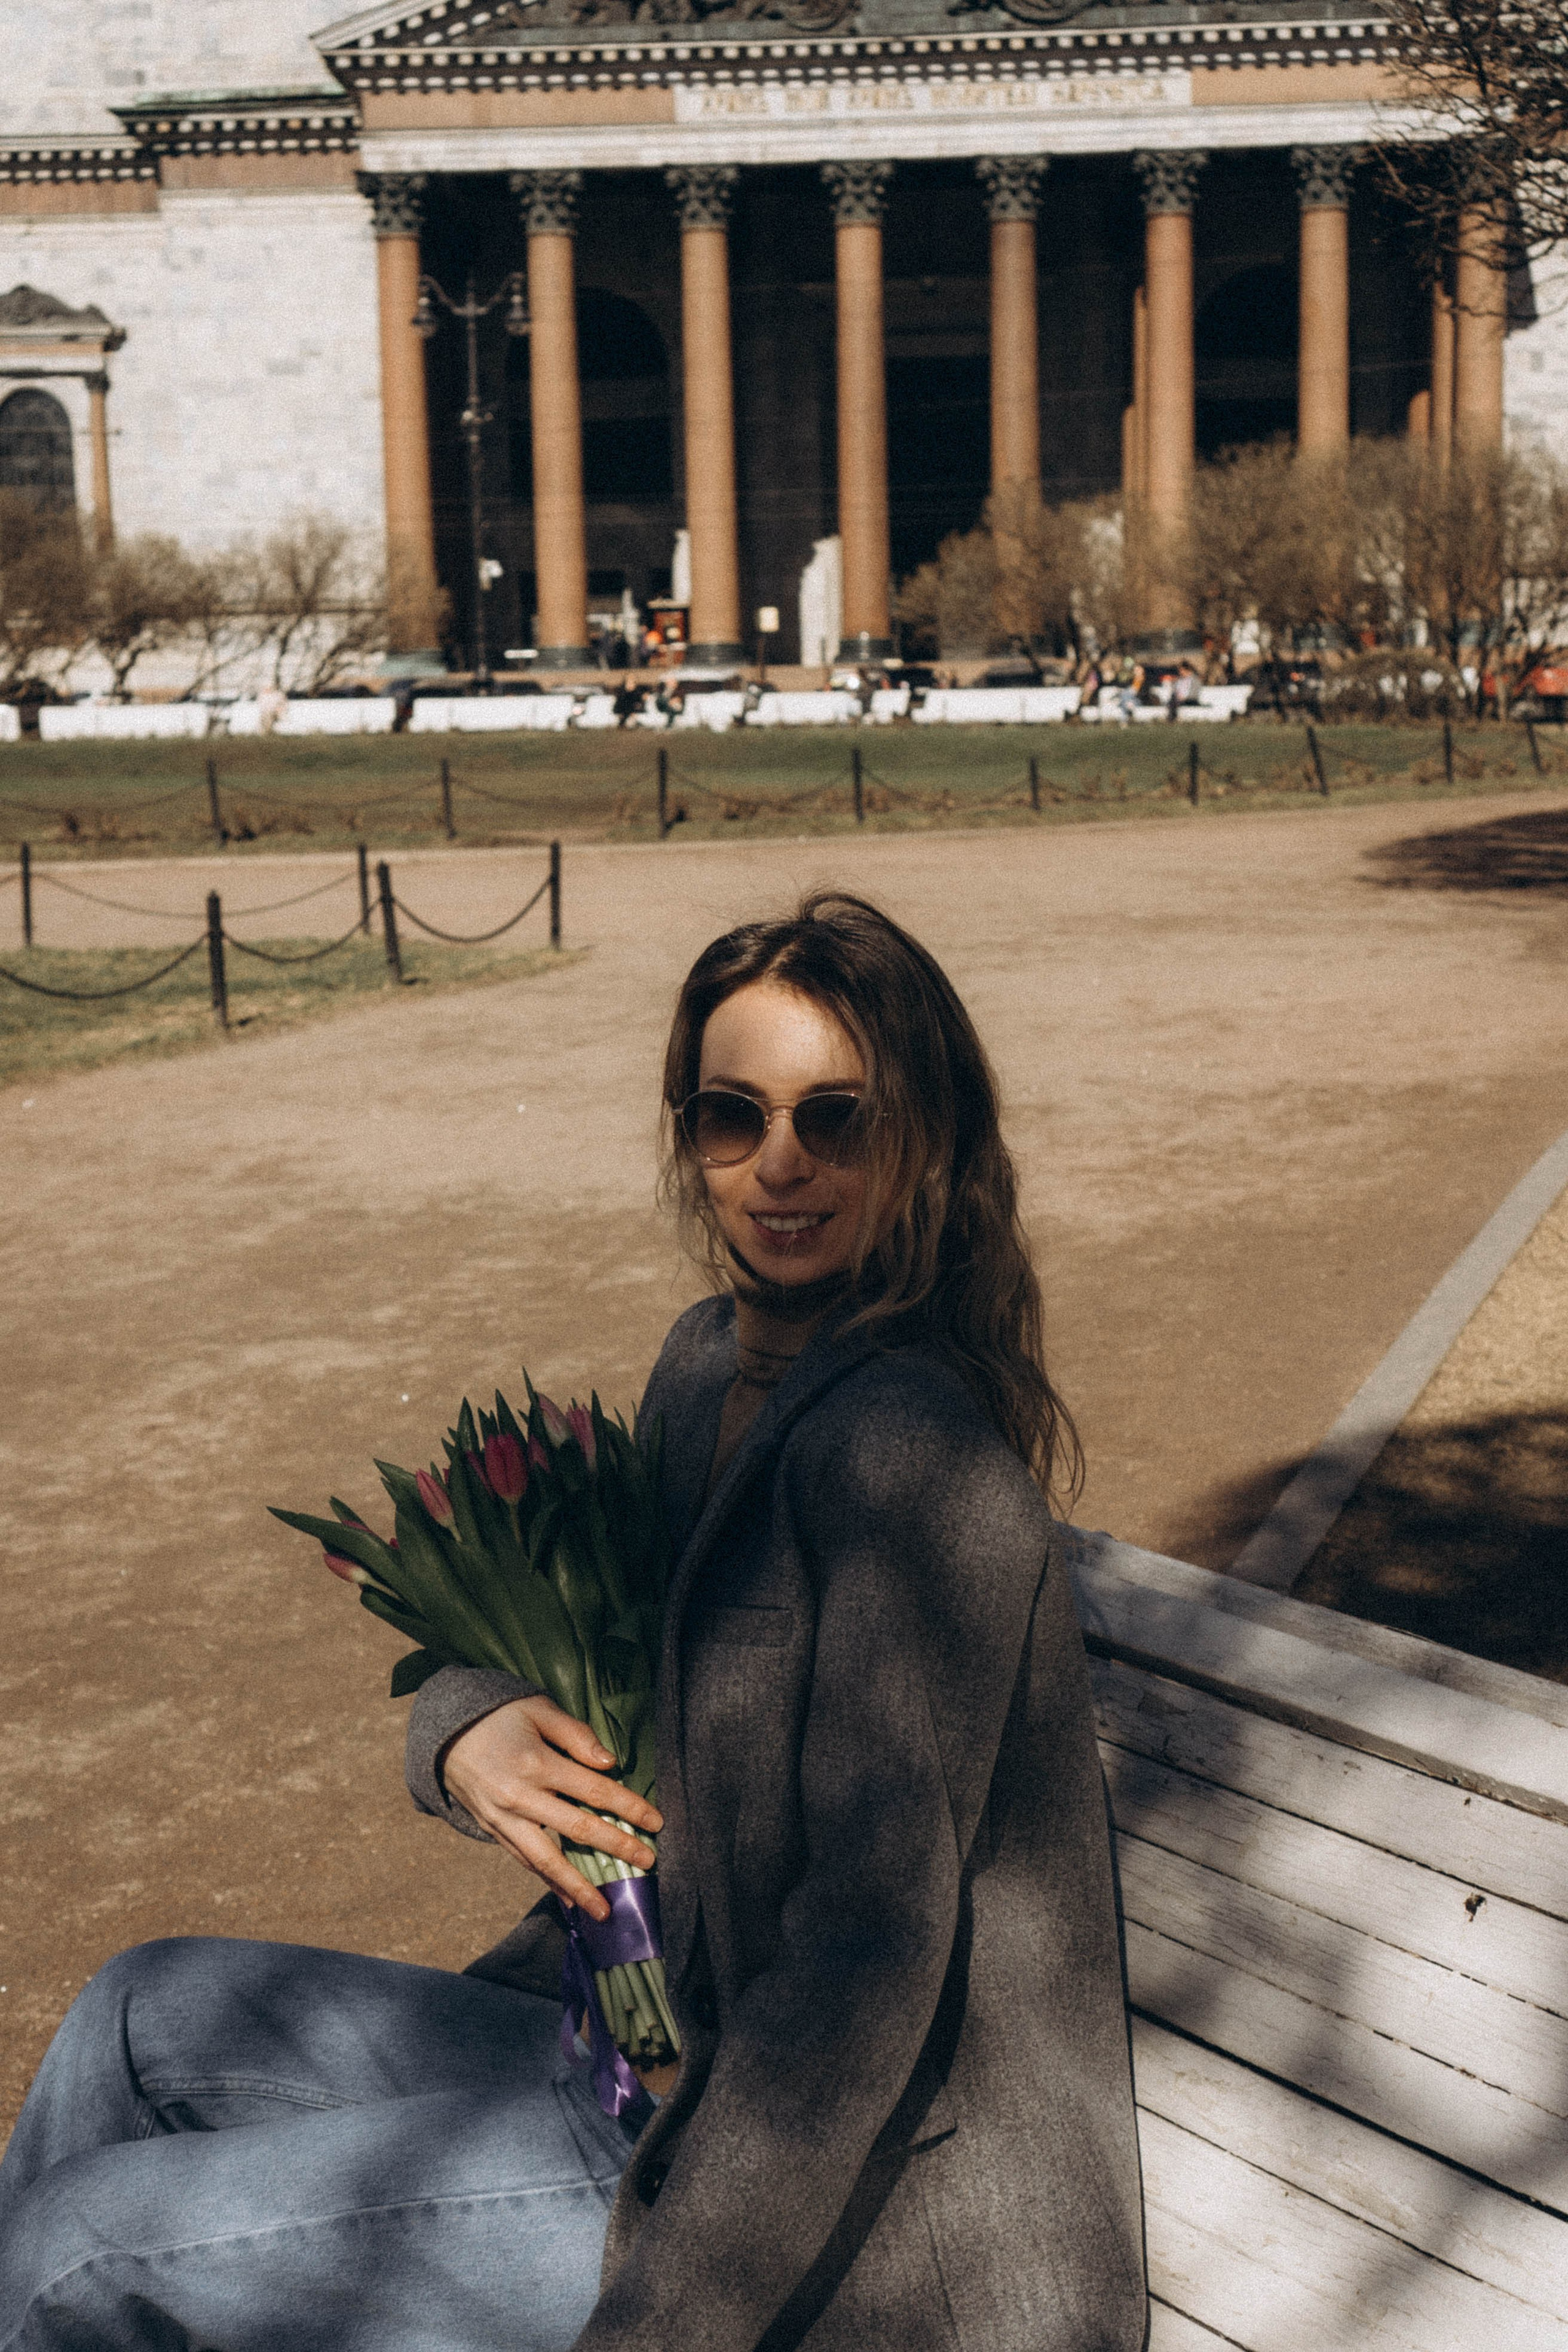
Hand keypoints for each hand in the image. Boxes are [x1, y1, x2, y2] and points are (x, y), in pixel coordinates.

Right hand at [440, 1696, 662, 1920]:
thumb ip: (576, 1735)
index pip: (594, 1790)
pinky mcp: (493, 1831)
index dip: (629, 1807)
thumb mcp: (538, 1709)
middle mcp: (520, 1797)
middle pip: (577, 1828)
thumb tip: (610, 1763)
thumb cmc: (499, 1715)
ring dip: (577, 1887)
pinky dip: (548, 1883)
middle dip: (616, 1847)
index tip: (656, 1822)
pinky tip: (568, 1901)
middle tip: (648, 1862)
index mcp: (537, 1763)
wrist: (445, 1734)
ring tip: (603, 1910)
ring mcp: (504, 1819)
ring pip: (546, 1860)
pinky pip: (525, 1861)